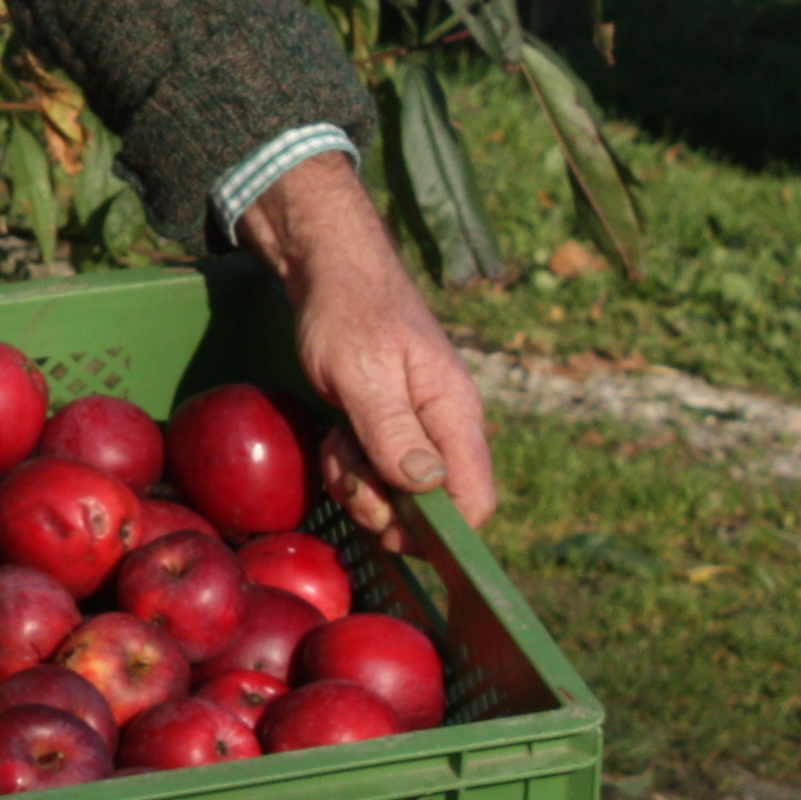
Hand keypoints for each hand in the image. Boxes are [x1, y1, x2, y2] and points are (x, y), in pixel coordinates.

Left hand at [233, 156, 498, 549]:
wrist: (325, 269)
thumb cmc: (348, 312)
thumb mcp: (363, 373)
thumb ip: (393, 430)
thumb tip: (426, 486)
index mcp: (455, 414)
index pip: (475, 500)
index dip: (439, 531)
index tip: (389, 527)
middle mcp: (444, 427)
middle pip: (431, 507)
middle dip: (383, 505)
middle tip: (347, 469)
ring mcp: (416, 427)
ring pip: (399, 493)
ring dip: (360, 483)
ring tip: (337, 441)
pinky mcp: (388, 425)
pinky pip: (376, 470)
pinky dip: (350, 465)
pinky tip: (334, 434)